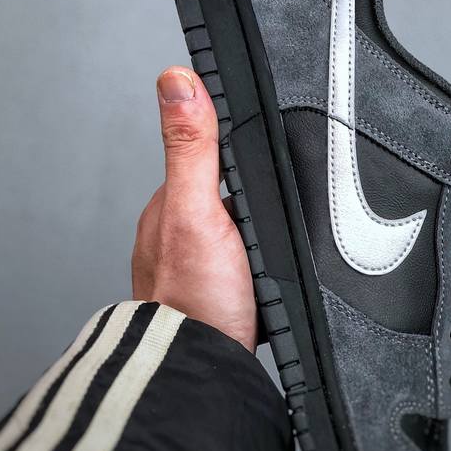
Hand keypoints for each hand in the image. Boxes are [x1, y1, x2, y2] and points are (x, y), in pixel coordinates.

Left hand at [132, 67, 256, 352]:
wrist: (204, 371)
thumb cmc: (196, 299)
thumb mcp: (198, 210)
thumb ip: (191, 146)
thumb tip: (177, 79)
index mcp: (172, 199)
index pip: (207, 150)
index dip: (236, 141)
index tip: (263, 131)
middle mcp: (179, 225)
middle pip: (227, 184)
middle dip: (254, 184)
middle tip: (279, 189)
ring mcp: (197, 257)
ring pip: (239, 220)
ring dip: (259, 221)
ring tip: (279, 226)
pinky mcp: (219, 285)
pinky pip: (245, 251)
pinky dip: (260, 250)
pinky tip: (271, 259)